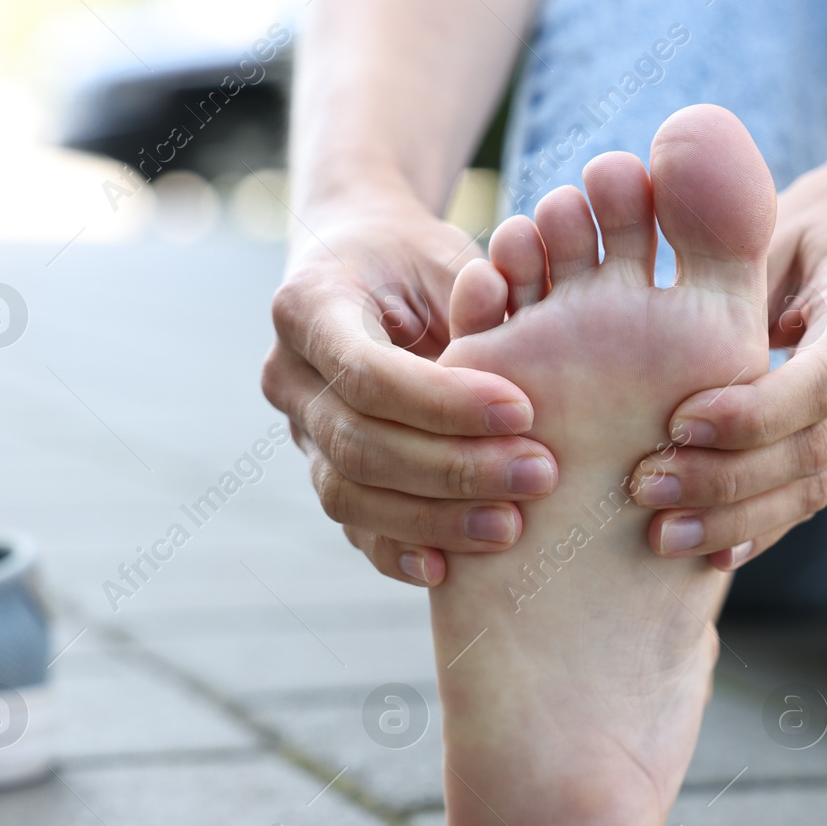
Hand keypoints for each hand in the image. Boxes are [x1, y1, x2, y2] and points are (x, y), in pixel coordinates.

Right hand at [264, 195, 558, 586]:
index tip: (521, 411)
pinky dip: (397, 551)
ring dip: (433, 519)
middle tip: (539, 474)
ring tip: (512, 526)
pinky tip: (449, 569)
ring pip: (347, 495)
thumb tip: (508, 324)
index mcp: (308, 304)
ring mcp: (297, 431)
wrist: (365, 268)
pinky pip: (350, 527)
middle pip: (358, 443)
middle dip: (453, 469)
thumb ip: (474, 297)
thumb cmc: (417, 258)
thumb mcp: (446, 256)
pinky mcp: (322, 471)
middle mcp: (287, 374)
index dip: (443, 402)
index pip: (367, 372)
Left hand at [628, 158, 826, 569]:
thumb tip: (653, 315)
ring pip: (818, 485)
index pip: (824, 379)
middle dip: (730, 479)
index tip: (680, 423)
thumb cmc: (813, 219)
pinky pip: (816, 495)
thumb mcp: (771, 220)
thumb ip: (728, 272)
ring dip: (739, 518)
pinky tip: (710, 555)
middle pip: (816, 447)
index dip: (754, 413)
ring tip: (664, 534)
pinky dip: (763, 527)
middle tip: (649, 489)